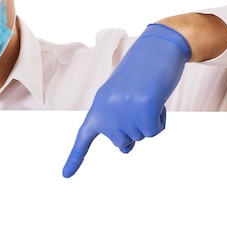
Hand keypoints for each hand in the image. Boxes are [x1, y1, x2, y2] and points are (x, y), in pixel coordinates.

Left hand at [62, 23, 191, 177]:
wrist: (156, 50)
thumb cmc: (141, 73)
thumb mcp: (123, 99)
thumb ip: (118, 124)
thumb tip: (124, 150)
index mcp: (98, 107)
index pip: (84, 137)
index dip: (75, 158)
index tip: (65, 176)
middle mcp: (107, 112)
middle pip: (123, 143)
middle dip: (136, 129)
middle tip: (139, 104)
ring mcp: (124, 112)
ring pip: (142, 136)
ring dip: (150, 120)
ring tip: (148, 96)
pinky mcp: (143, 111)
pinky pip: (155, 131)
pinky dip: (161, 119)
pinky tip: (157, 100)